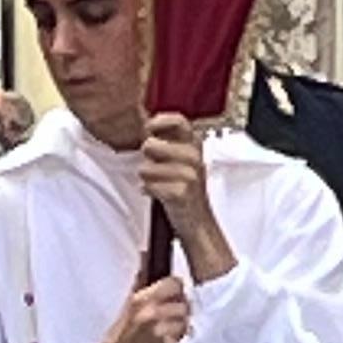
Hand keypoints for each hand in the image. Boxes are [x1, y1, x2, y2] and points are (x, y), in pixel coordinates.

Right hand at [93, 277, 193, 342]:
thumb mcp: (126, 307)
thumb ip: (139, 282)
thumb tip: (144, 254)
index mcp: (140, 300)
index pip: (175, 283)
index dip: (176, 291)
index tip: (172, 298)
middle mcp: (152, 313)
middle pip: (185, 303)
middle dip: (180, 311)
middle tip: (169, 321)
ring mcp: (161, 332)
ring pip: (186, 322)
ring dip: (180, 329)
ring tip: (166, 336)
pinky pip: (183, 342)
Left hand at [137, 114, 230, 277]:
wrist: (198, 222)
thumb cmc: (185, 190)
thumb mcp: (181, 160)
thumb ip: (166, 141)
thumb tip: (145, 124)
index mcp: (194, 145)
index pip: (177, 120)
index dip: (158, 122)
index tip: (149, 129)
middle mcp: (194, 157)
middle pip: (150, 145)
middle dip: (147, 159)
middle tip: (159, 170)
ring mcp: (189, 175)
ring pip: (145, 168)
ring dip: (147, 179)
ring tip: (161, 185)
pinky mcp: (180, 192)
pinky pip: (148, 186)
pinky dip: (149, 192)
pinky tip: (161, 195)